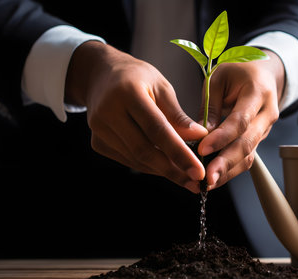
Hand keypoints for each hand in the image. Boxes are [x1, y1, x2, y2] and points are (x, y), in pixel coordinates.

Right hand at [65, 41, 207, 192]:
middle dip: (173, 170)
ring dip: (163, 170)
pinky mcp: (97, 142)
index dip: (179, 153)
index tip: (198, 171)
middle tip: (196, 182)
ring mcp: (99, 129)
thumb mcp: (162, 87)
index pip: (157, 129)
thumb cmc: (137, 77)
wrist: (101, 76)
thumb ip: (178, 115)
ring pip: (136, 159)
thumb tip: (201, 137)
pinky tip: (165, 166)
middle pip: (144, 150)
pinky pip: (128, 160)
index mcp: (128, 92)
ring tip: (186, 176)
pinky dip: (149, 166)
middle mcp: (108, 112)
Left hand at [197, 49, 284, 189]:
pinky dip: (230, 170)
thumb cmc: (237, 73)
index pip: (241, 120)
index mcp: (258, 92)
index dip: (222, 137)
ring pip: (249, 155)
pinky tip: (215, 178)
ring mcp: (265, 129)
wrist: (262, 75)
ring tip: (208, 183)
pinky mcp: (258, 140)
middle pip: (248, 142)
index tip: (203, 149)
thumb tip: (201, 135)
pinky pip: (247, 158)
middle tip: (208, 177)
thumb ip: (211, 106)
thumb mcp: (219, 78)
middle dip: (226, 162)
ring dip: (228, 171)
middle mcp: (267, 113)